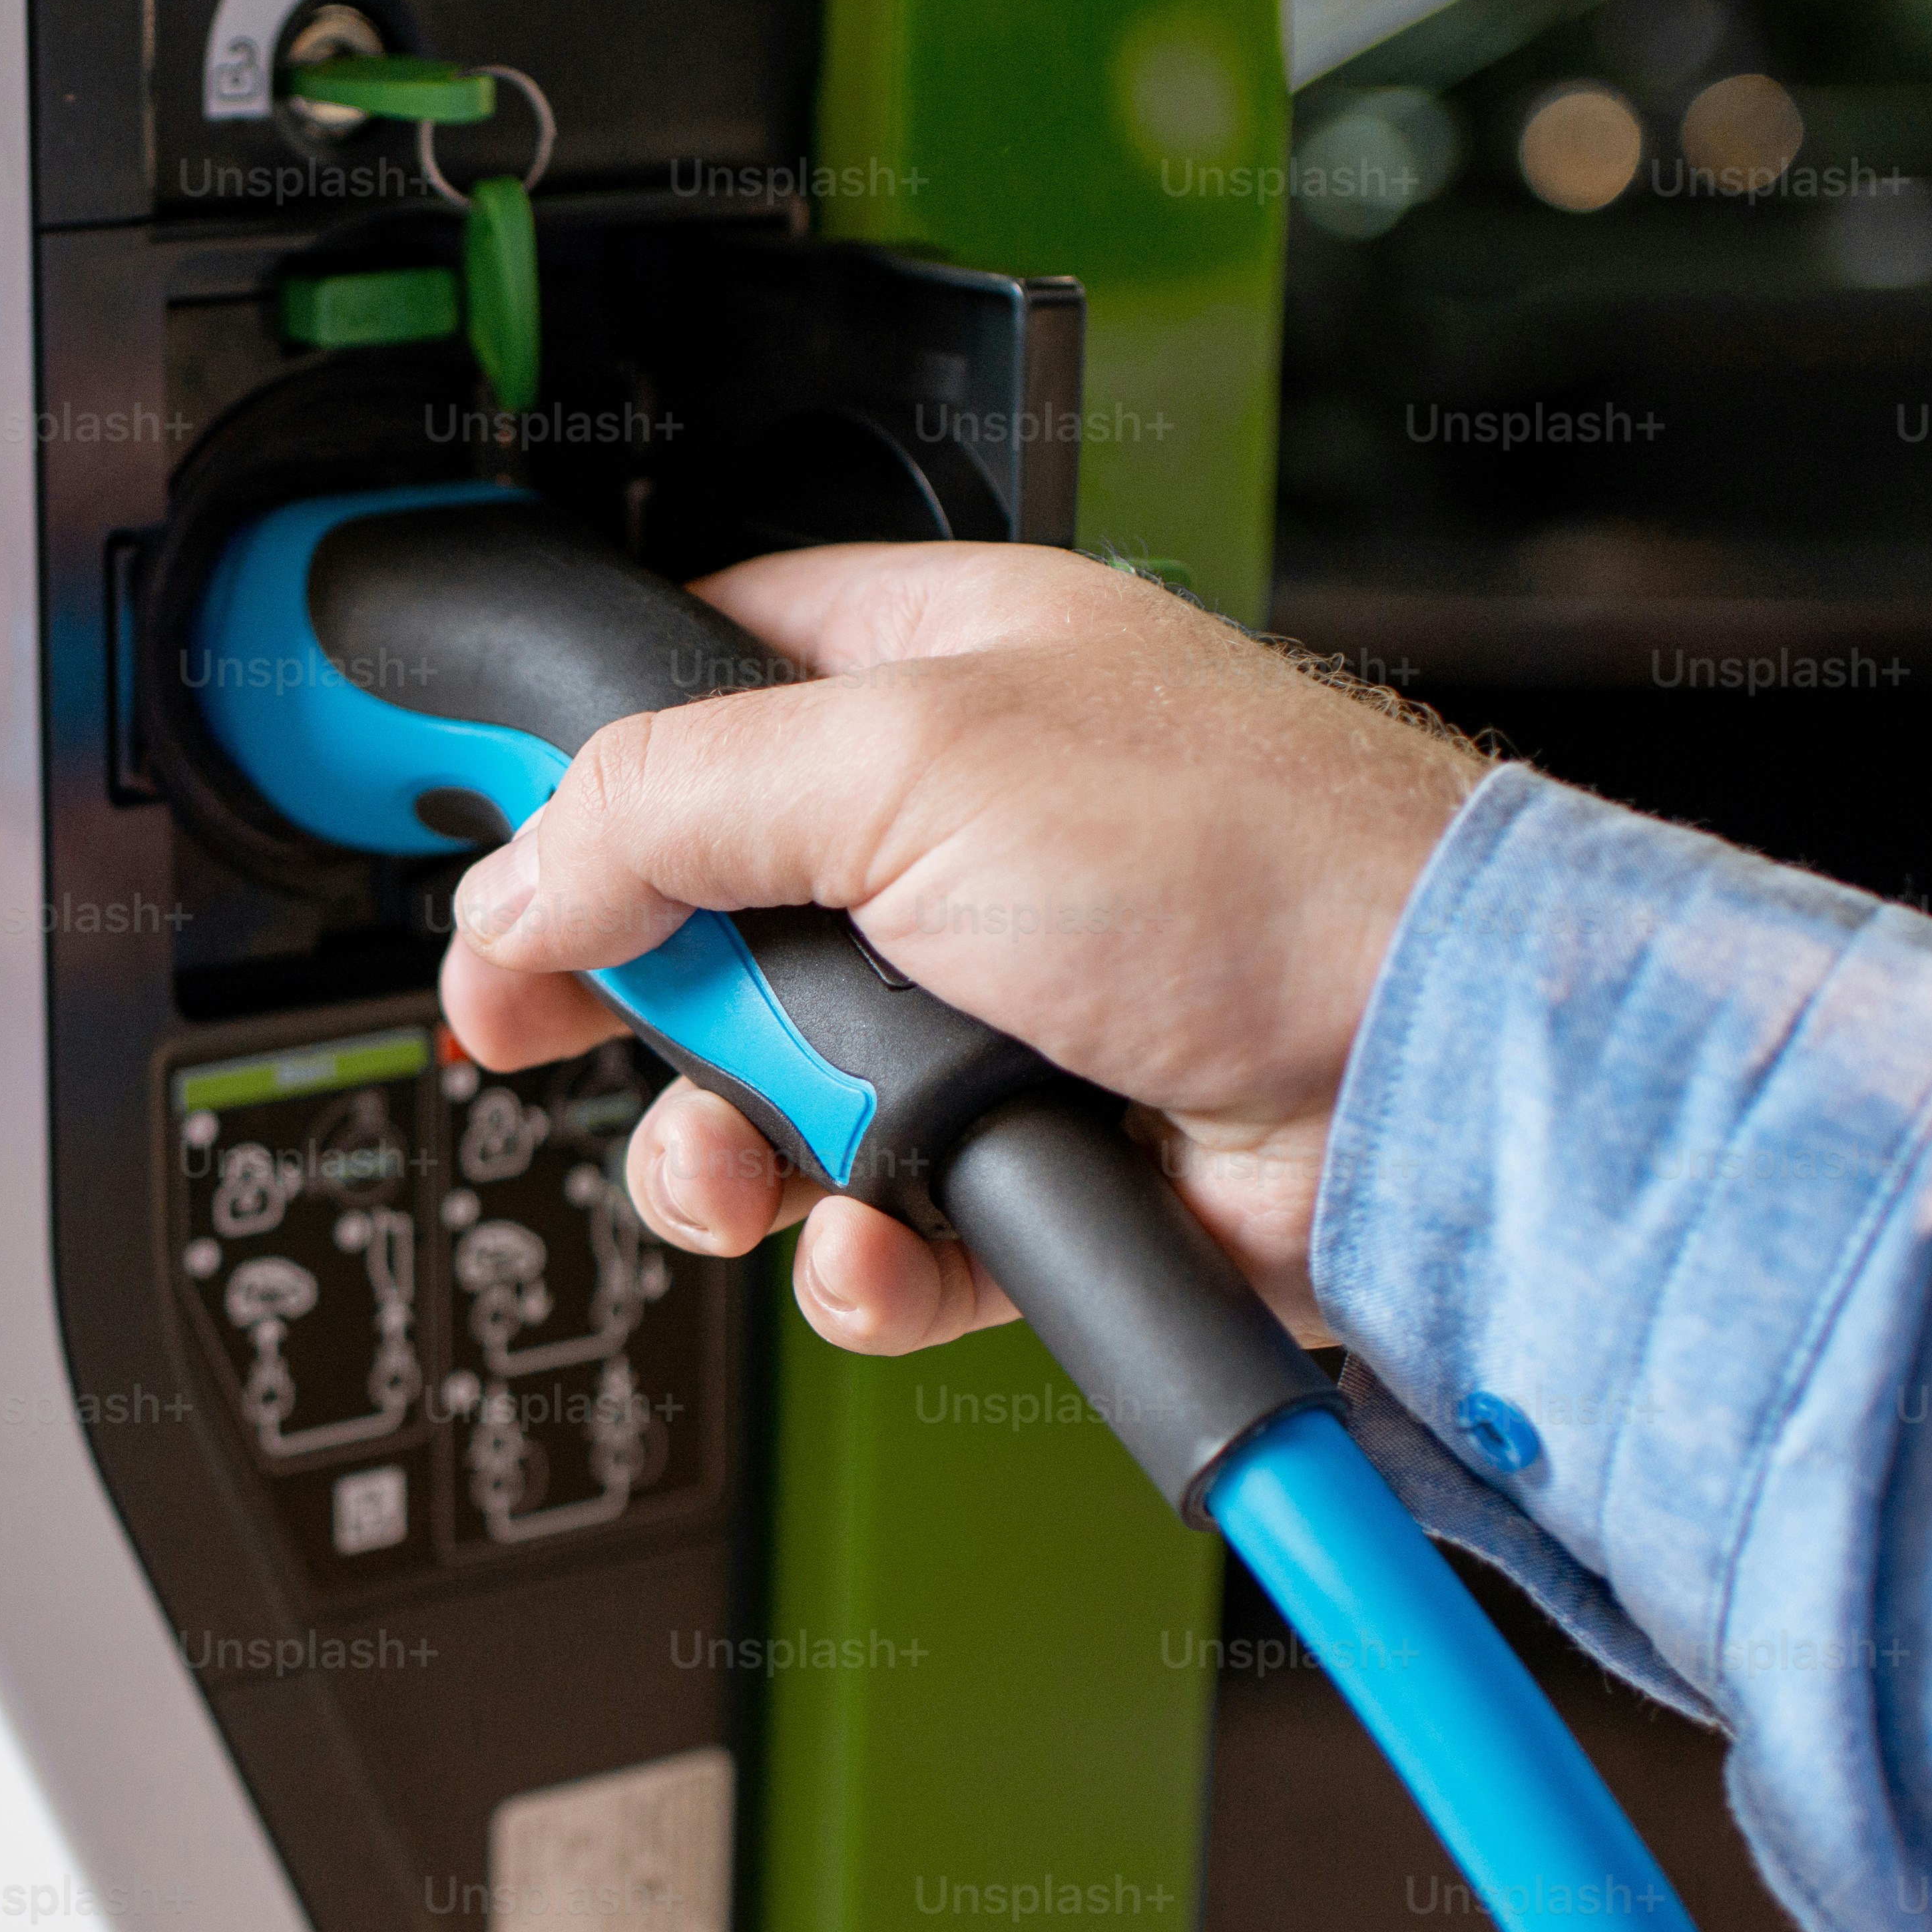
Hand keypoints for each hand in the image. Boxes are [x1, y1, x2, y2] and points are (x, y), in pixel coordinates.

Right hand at [438, 540, 1483, 1356]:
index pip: (692, 689)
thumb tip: (515, 879)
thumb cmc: (1253, 861)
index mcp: (934, 672)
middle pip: (702, 919)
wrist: (1431, 1083)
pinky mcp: (1034, 1160)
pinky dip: (855, 1259)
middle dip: (638, 1004)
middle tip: (570, 1032)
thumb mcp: (905, 763)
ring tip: (755, 1172)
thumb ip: (669, 801)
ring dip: (733, 1155)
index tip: (500, 872)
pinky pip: (870, 1231)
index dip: (577, 782)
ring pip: (768, 1099)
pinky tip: (879, 1244)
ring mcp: (997, 1006)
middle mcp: (962, 833)